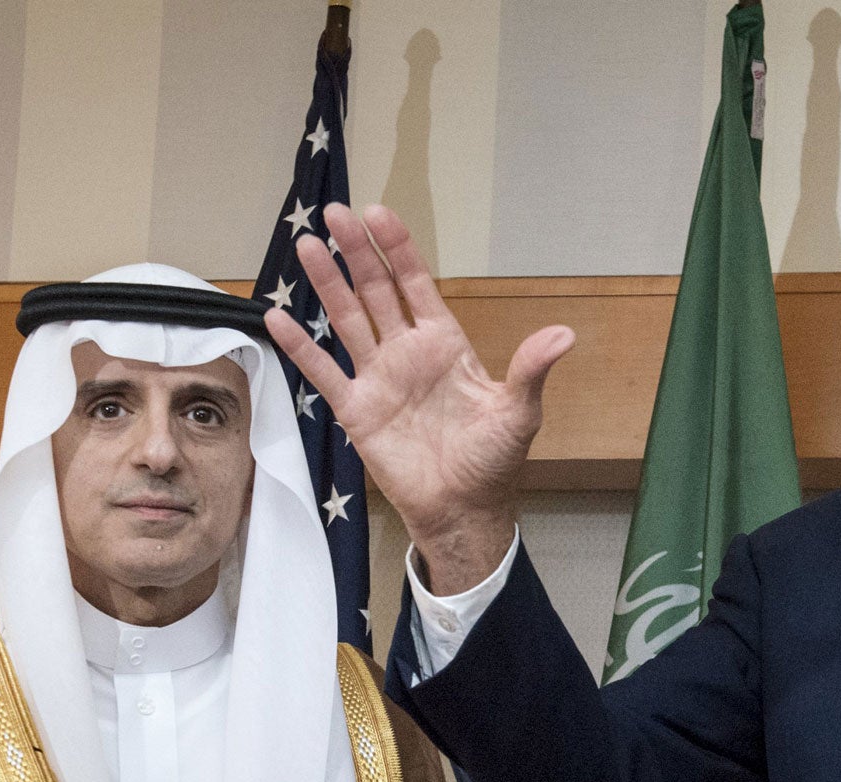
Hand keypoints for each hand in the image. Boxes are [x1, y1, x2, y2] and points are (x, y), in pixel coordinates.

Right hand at [267, 202, 574, 593]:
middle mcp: (407, 352)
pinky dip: (300, 346)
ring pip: (346, 320)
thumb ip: (530, 370)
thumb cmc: (492, 461)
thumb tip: (564, 334)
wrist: (463, 509)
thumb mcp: (518, 413)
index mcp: (444, 344)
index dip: (397, 249)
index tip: (377, 214)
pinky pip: (323, 372)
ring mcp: (379, 378)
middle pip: (376, 291)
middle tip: (334, 212)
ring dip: (327, 285)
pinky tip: (276, 316)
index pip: (416, 284)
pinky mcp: (356, 410)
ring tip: (306, 247)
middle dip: (357, 253)